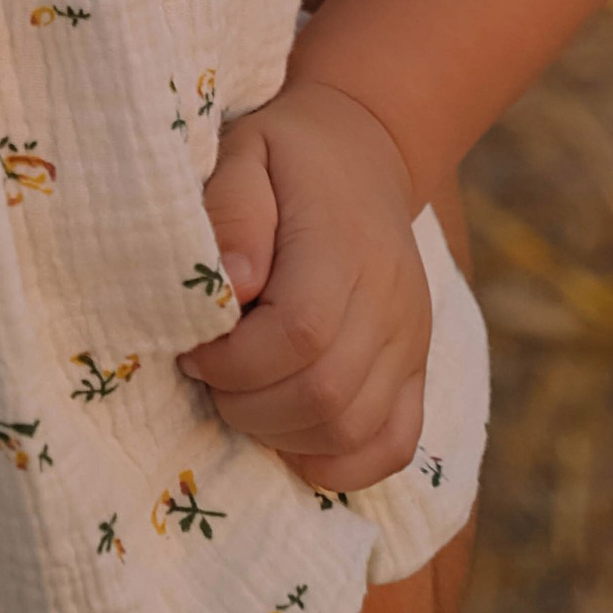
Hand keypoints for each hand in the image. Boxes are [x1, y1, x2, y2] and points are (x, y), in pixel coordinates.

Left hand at [180, 79, 431, 491]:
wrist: (363, 154)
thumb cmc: (286, 156)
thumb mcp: (245, 151)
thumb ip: (234, 209)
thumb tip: (236, 284)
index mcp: (344, 246)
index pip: (299, 335)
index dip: (236, 362)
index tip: (195, 350)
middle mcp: (390, 300)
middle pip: (325, 394)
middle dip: (248, 405)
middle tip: (211, 377)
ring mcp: (411, 339)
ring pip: (354, 429)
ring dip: (282, 434)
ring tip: (244, 395)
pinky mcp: (417, 368)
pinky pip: (394, 445)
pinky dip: (339, 461)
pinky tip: (292, 435)